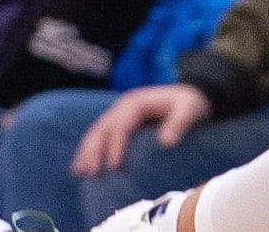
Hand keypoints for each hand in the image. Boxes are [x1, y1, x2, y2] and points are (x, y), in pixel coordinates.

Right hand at [72, 85, 210, 175]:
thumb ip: (178, 124)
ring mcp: (119, 114)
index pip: (121, 125)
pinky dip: (91, 151)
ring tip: (79, 172)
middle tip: (89, 172)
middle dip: (94, 150)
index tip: (114, 167)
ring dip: (87, 151)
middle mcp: (123, 107)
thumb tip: (165, 143)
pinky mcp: (120, 124)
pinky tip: (83, 167)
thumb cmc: (188, 104)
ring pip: (97, 132)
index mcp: (136, 102)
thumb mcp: (188, 110)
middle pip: (103, 128)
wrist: (188, 96)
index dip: (115, 145)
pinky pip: (101, 136)